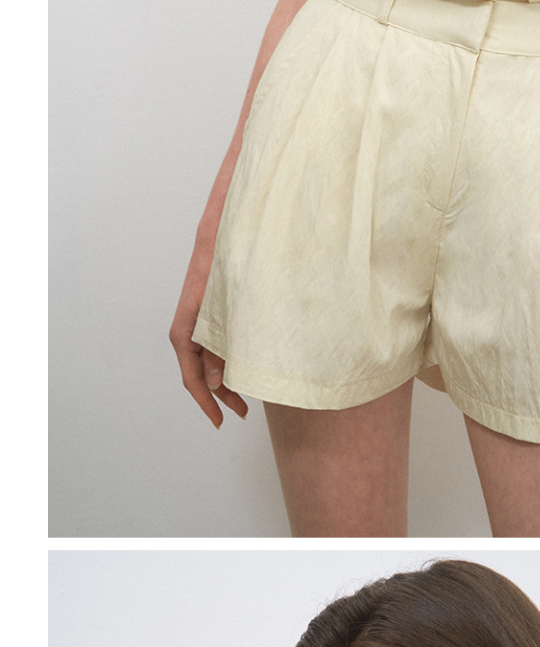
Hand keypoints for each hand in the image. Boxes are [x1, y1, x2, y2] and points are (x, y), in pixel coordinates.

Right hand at [169, 250, 247, 426]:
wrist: (223, 226)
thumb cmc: (222, 260)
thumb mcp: (226, 308)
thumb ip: (220, 346)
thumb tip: (214, 380)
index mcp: (186, 328)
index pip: (192, 375)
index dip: (205, 401)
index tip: (219, 421)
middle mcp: (191, 327)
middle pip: (201, 371)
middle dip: (220, 395)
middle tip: (242, 412)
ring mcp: (202, 320)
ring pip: (211, 358)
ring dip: (226, 378)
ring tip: (247, 395)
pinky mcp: (214, 312)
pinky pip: (218, 342)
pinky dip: (230, 358)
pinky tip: (246, 364)